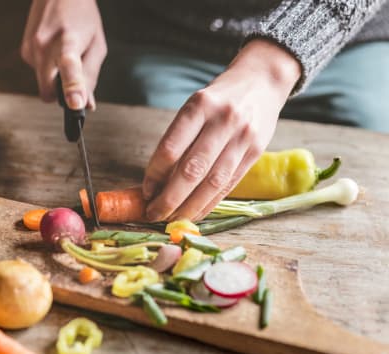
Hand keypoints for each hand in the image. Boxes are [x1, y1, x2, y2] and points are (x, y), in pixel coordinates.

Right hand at [21, 0, 106, 109]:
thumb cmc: (81, 17)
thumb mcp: (96, 45)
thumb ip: (91, 76)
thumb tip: (86, 105)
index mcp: (68, 41)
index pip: (69, 66)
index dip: (72, 87)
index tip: (75, 104)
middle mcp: (44, 45)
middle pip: (48, 91)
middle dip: (60, 95)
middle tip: (75, 82)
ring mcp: (30, 48)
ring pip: (43, 84)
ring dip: (55, 78)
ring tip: (65, 54)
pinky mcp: (24, 52)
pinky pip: (39, 74)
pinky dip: (49, 69)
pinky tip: (54, 50)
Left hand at [142, 39, 300, 221]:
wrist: (262, 81)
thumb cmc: (219, 98)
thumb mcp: (195, 106)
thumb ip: (179, 139)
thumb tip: (156, 182)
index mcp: (200, 105)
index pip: (171, 148)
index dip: (155, 175)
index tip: (145, 191)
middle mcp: (223, 120)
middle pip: (192, 170)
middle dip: (169, 198)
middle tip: (153, 214)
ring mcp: (242, 137)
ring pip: (212, 182)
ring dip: (189, 207)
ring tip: (172, 219)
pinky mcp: (256, 152)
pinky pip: (229, 185)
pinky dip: (209, 203)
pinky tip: (195, 213)